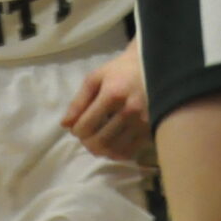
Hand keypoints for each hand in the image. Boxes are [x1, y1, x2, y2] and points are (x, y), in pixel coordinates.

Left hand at [62, 43, 150, 160]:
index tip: (77, 128)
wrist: (155, 67)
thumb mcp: (96, 78)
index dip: (76, 131)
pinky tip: (112, 146)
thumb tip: (65, 125)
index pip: (86, 126)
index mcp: (113, 95)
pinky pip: (130, 152)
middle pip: (99, 141)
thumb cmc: (121, 71)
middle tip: (86, 138)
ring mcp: (143, 122)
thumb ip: (79, 101)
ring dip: (100, 150)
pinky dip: (116, 153)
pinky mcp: (152, 130)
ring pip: (114, 149)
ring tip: (97, 142)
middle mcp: (129, 111)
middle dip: (87, 143)